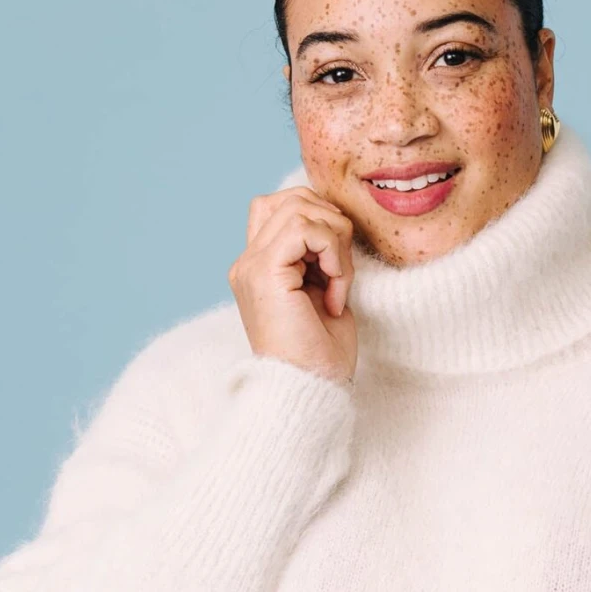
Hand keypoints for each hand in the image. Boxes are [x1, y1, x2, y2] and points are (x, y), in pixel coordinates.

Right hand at [228, 184, 357, 383]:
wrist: (310, 393)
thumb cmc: (321, 358)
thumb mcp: (325, 294)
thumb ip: (321, 257)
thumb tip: (338, 222)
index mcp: (259, 268)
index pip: (281, 207)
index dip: (320, 221)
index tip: (338, 267)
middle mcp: (248, 263)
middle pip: (290, 198)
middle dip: (331, 224)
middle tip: (342, 271)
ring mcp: (251, 266)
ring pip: (299, 207)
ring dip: (335, 243)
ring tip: (339, 285)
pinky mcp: (263, 272)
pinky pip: (305, 228)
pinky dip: (332, 254)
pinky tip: (335, 293)